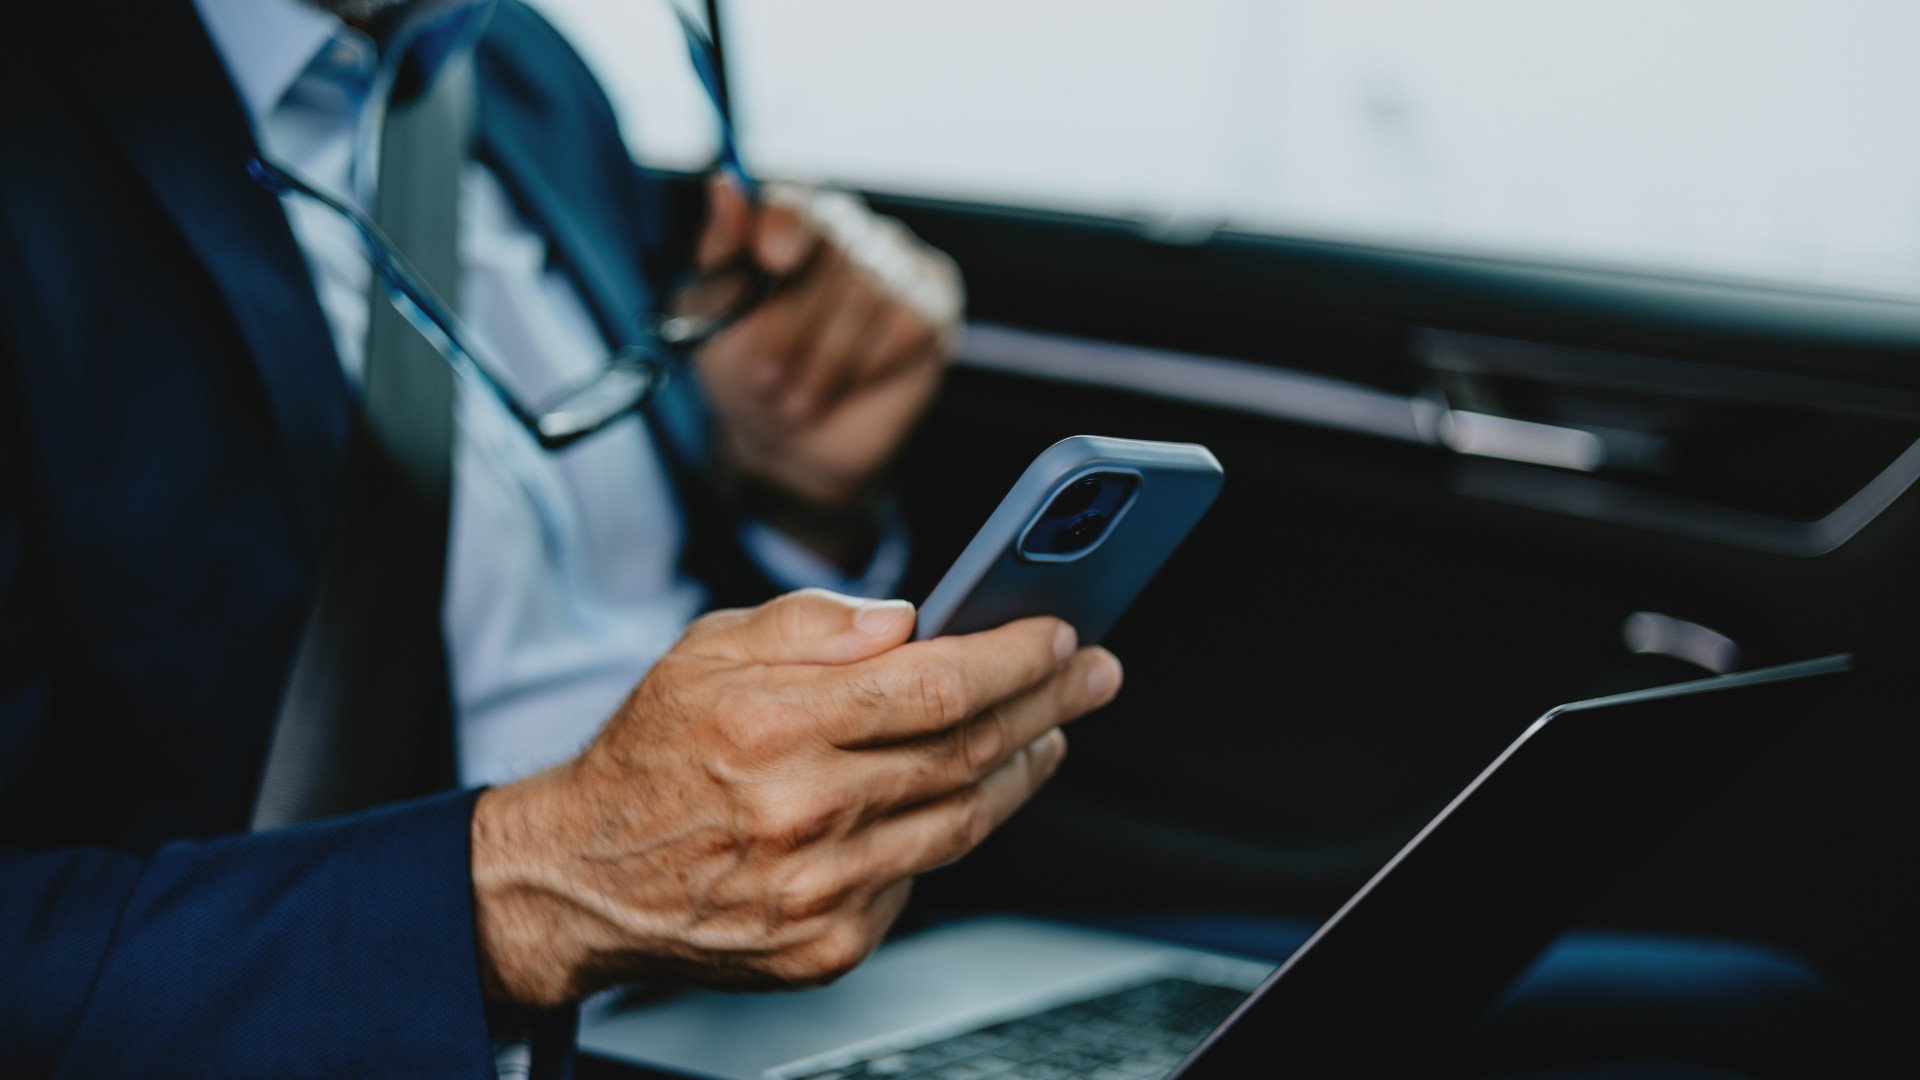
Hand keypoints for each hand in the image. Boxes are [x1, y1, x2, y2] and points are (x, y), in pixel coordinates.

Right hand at [469, 589, 1120, 1007]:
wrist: (583, 880)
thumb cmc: (649, 757)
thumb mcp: (704, 651)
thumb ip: (810, 624)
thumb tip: (906, 618)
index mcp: (770, 723)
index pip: (934, 684)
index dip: (1013, 657)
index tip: (1057, 633)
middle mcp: (800, 811)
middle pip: (966, 751)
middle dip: (1049, 703)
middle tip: (1093, 673)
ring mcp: (819, 889)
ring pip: (963, 821)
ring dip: (1024, 768)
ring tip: (1052, 729)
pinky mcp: (826, 944)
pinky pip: (920, 877)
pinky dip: (954, 828)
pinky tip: (968, 793)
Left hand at [690, 178, 962, 514]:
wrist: (789, 444)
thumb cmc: (746, 369)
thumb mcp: (710, 314)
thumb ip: (718, 249)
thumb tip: (723, 184)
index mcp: (790, 222)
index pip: (796, 197)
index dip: (787, 221)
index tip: (772, 258)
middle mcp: (848, 231)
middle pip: (835, 247)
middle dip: (793, 325)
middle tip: (764, 378)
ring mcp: (897, 265)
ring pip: (868, 289)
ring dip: (825, 357)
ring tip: (797, 399)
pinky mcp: (933, 306)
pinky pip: (907, 319)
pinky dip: (867, 363)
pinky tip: (849, 384)